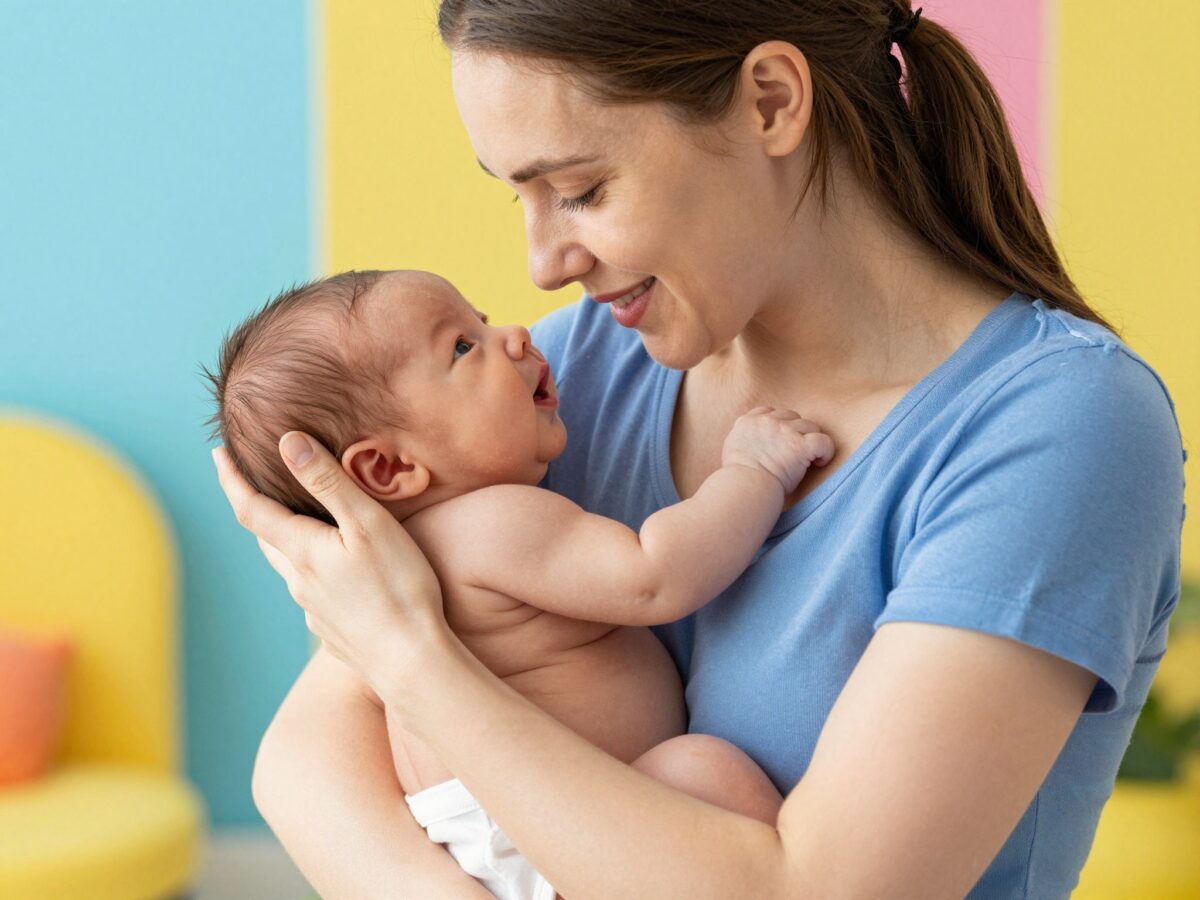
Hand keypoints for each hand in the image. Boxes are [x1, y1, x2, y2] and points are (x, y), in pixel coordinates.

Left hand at [212, 432, 446, 696]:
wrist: (411, 662)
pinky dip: (311, 568)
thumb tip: (288, 442)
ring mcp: (314, 609)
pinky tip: (334, 570)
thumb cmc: (398, 588)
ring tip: (292, 520)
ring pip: (288, 566)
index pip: (251, 509)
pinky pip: (312, 590)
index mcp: (302, 551)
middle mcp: (299, 581)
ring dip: (283, 539)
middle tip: (251, 482)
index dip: (231, 479)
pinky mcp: (333, 629)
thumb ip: (328, 483)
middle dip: (255, 507)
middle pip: (265, 538)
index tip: (218, 454)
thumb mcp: (368, 524)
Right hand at [721, 407, 834, 493]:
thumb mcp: (732, 449)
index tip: (780, 441)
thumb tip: (754, 441)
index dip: (779, 424)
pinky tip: (820, 462)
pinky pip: (823, 441)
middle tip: (794, 453)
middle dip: (795, 432)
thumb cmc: (738, 478)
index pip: (769, 411)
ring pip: (809, 426)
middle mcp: (765, 421)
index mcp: (747, 422)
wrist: (745, 487)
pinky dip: (826, 451)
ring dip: (810, 440)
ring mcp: (783, 431)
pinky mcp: (800, 445)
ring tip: (807, 459)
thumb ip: (745, 438)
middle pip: (791, 416)